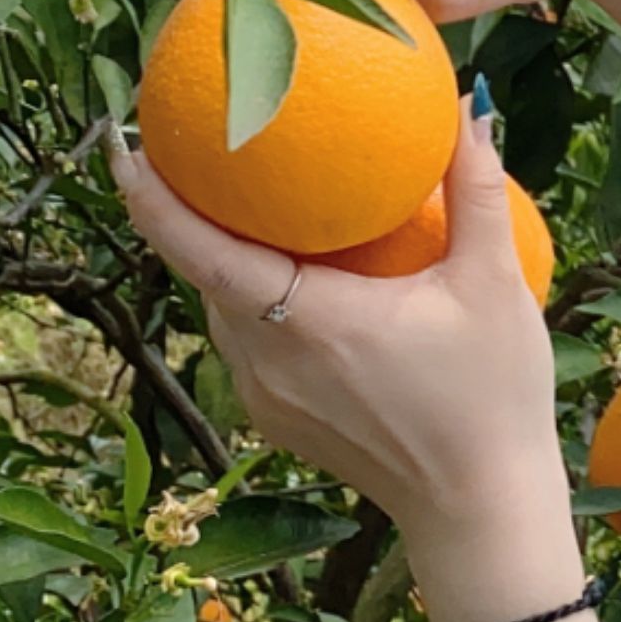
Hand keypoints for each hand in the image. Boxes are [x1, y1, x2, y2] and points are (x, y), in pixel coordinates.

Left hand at [108, 98, 563, 536]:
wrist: (482, 511)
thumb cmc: (494, 400)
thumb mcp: (495, 287)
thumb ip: (476, 192)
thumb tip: (470, 110)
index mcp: (308, 321)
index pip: (200, 250)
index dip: (152, 198)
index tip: (125, 147)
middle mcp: (268, 362)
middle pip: (202, 275)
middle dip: (191, 217)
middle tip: (199, 155)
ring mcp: (267, 399)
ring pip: (223, 313)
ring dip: (227, 264)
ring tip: (244, 213)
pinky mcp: (280, 422)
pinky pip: (247, 349)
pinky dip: (255, 308)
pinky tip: (292, 285)